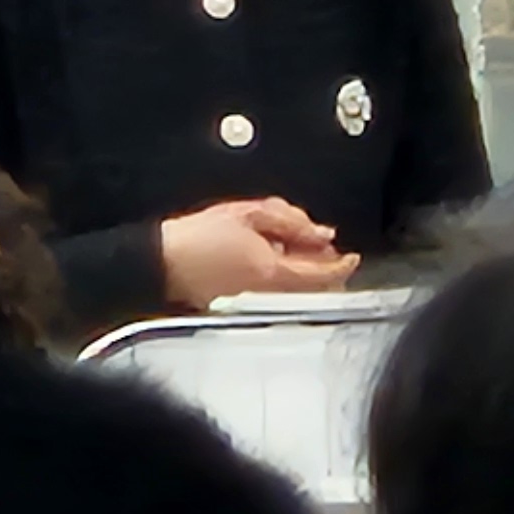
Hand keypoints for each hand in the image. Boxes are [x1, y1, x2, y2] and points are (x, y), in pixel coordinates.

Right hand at [159, 197, 359, 304]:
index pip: (323, 274)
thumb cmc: (195, 238)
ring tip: (294, 245)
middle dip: (324, 265)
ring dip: (303, 268)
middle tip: (323, 246)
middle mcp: (268, 290)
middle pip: (312, 284)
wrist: (162, 261)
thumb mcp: (249, 213)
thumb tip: (320, 233)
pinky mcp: (239, 300)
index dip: (343, 265)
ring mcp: (254, 298)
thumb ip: (290, 221)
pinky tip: (270, 255)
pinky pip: (274, 288)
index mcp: (273, 270)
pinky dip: (283, 273)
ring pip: (294, 286)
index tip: (351, 255)